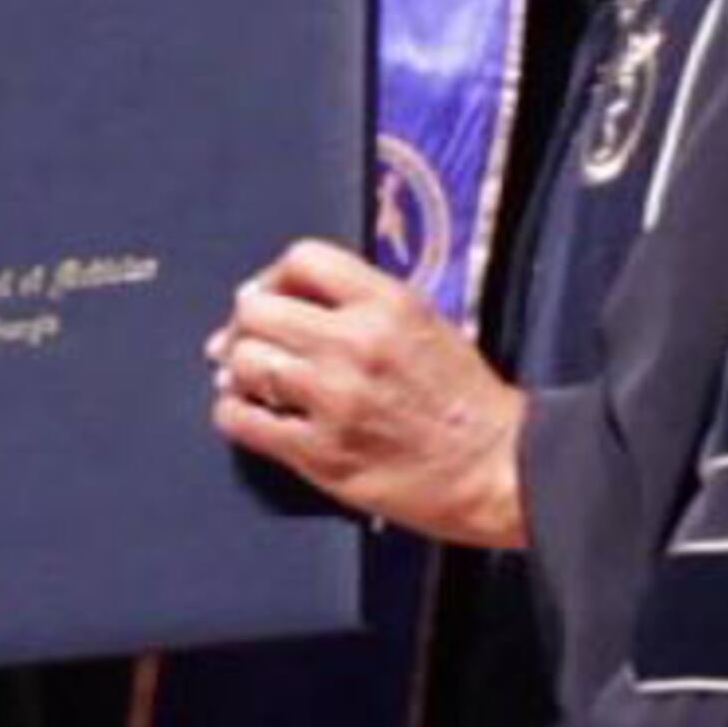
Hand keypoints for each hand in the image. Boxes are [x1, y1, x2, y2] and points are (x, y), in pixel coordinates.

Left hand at [206, 239, 527, 549]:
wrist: (494, 467)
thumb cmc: (464, 399)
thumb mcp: (425, 322)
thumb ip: (364, 303)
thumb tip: (284, 301)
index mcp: (388, 304)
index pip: (304, 259)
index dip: (274, 276)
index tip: (271, 296)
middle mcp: (356, 344)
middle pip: (258, 309)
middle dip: (246, 324)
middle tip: (246, 340)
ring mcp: (335, 399)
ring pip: (246, 362)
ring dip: (238, 368)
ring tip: (247, 378)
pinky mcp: (320, 453)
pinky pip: (245, 421)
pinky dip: (234, 412)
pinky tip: (246, 412)